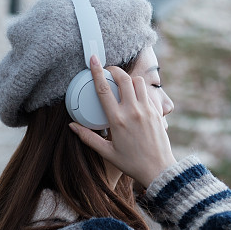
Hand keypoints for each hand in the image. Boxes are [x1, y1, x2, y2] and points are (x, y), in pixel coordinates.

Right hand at [69, 55, 176, 187]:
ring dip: (129, 79)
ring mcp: (147, 110)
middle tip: (109, 71)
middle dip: (115, 70)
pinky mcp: (156, 112)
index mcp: (117, 120)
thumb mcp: (107, 152)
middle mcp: (133, 111)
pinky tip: (135, 96)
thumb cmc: (132, 163)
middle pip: (123, 78)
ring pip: (138, 82)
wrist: (158, 169)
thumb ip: (88, 137)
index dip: (97, 72)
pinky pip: (148, 92)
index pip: (104, 89)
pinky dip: (140, 90)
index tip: (93, 60)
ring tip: (123, 84)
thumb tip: (72, 126)